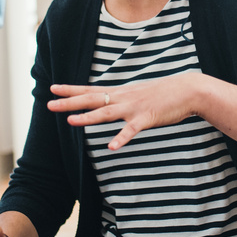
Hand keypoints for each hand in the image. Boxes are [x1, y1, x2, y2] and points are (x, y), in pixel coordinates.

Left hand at [48, 75, 205, 150]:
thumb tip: (111, 102)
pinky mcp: (147, 118)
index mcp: (120, 93)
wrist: (188, 89)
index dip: (71, 90)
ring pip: (107, 113)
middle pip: (92, 100)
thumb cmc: (164, 93)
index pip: (90, 90)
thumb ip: (123, 99)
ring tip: (71, 121)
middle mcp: (123, 98)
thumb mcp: (139, 93)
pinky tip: (111, 147)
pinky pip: (131, 130)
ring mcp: (134, 108)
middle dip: (70, 103)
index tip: (52, 88)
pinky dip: (121, 138)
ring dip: (88, 117)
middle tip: (49, 104)